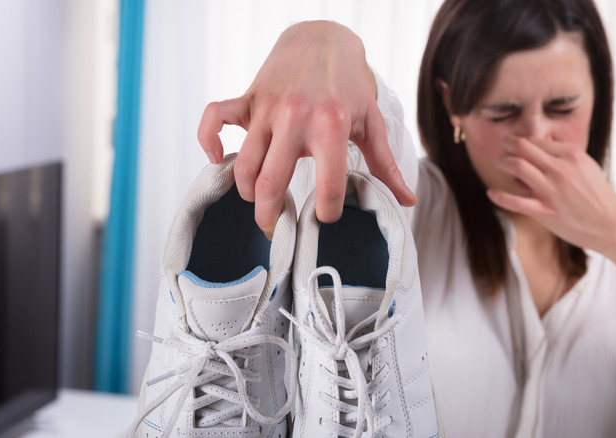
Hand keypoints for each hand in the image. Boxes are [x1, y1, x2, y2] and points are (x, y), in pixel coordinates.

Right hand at [197, 21, 415, 238]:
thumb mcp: (371, 122)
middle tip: (277, 231)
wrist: (323, 38)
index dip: (326, 213)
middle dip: (271, 218)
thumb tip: (407, 201)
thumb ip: (385, 165)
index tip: (324, 217)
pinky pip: (214, 119)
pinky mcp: (247, 98)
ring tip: (259, 203)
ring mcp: (267, 108)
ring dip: (247, 193)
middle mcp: (295, 118)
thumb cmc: (350, 85)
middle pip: (271, 184)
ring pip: (243, 165)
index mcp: (331, 127)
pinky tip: (217, 159)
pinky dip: (208, 141)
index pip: (327, 188)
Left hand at [486, 136, 615, 276]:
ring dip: (503, 163)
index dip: (523, 141)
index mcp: (572, 155)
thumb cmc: (597, 195)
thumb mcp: (586, 167)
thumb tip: (539, 148)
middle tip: (503, 148)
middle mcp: (561, 170)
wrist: (610, 225)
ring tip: (499, 164)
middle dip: (508, 145)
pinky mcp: (545, 212)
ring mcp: (552, 191)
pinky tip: (491, 193)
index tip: (516, 144)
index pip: (537, 140)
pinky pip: (514, 201)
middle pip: (523, 147)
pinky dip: (499, 196)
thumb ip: (564, 157)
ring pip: (517, 167)